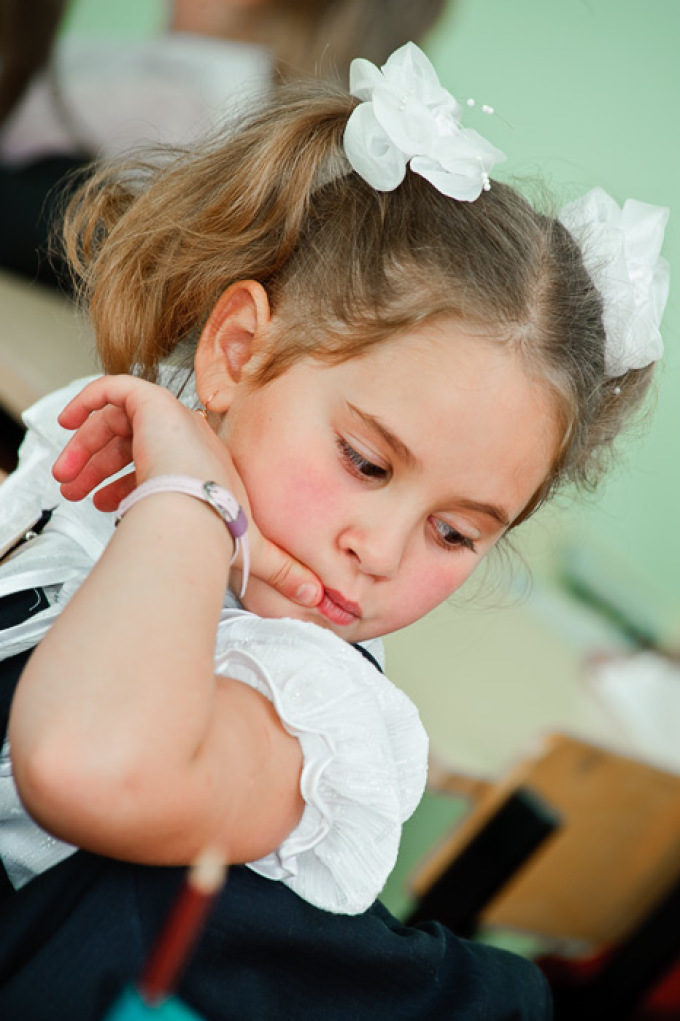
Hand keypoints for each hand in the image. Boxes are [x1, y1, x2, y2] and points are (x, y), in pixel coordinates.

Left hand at [53, 375, 321, 607]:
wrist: (198, 515)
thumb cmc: (221, 531)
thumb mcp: (254, 553)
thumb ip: (285, 574)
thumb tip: (319, 601)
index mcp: (208, 464)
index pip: (163, 462)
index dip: (131, 482)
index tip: (106, 505)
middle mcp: (190, 439)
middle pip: (135, 442)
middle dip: (99, 466)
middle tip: (73, 490)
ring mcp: (171, 418)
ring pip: (118, 419)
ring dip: (85, 446)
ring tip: (64, 476)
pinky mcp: (153, 403)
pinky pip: (114, 386)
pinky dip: (88, 397)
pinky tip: (66, 419)